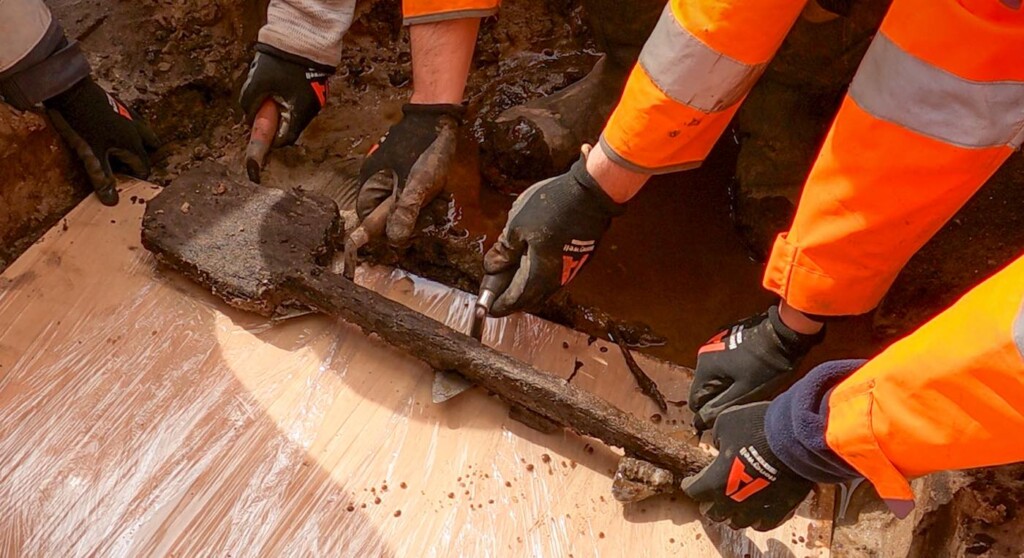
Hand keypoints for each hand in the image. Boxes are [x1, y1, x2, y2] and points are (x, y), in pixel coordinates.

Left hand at [44, 77, 157, 205]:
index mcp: (133, 143)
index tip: (123, 183)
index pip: (144, 166)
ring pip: (144, 130)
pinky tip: (115, 128)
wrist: (70, 89)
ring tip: (124, 149)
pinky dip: (129, 127)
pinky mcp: (118, 103)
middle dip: (144, 157)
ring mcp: (128, 114)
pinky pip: (132, 118)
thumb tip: (112, 202)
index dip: (136, 178)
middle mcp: (136, 129)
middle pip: (151, 145)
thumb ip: (102, 178)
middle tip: (127, 166)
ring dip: (140, 141)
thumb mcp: (91, 155)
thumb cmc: (82, 124)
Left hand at [239, 44, 332, 145]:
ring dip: (279, 106)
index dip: (270, 139)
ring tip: (269, 89)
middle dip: (274, 119)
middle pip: (289, 125)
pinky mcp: (316, 87)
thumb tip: (247, 117)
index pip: (285, 138)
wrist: (304, 36)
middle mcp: (312, 109)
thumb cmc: (281, 61)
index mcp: (300, 112)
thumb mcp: (258, 82)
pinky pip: (299, 99)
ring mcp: (316, 98)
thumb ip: (249, 103)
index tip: (258, 135)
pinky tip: (279, 82)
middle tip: (261, 107)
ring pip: (293, 111)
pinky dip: (287, 96)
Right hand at [356, 103, 460, 245]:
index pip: (367, 218)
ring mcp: (390, 171)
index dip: (383, 229)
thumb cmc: (424, 149)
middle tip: (424, 209)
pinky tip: (435, 185)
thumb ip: (404, 213)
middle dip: (405, 214)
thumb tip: (394, 240)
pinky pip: (411, 188)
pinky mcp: (405, 166)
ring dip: (417, 203)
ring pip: (400, 201)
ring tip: (433, 195)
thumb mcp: (416, 186)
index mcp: (370, 182)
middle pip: (385, 212)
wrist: (437, 114)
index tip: (404, 230)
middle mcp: (375, 177)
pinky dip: (423, 191)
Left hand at [481, 156, 623, 316]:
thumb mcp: (517, 226)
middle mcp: (556, 279)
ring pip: (543, 288)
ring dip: (526, 286)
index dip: (499, 304)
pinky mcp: (578, 259)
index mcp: (539, 275)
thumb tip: (492, 267)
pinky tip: (532, 260)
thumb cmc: (552, 208)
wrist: (590, 195)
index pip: (515, 300)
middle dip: (512, 298)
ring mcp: (570, 270)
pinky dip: (538, 275)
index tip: (487, 307)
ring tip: (511, 274)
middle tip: (497, 292)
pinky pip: (554, 276)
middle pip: (530, 298)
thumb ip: (503, 251)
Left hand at [681, 402, 813, 530]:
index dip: (690, 485)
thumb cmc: (756, 428)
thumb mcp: (725, 422)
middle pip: (714, 512)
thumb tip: (720, 445)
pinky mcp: (779, 511)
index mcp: (714, 481)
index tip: (689, 481)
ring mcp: (757, 509)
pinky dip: (756, 521)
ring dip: (732, 514)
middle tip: (709, 497)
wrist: (794, 438)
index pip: (694, 491)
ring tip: (732, 507)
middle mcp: (733, 501)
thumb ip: (717, 438)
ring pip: (738, 522)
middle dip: (709, 504)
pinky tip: (756, 515)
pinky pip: (763, 525)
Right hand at [689, 306, 822, 430]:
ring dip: (728, 385)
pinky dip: (733, 373)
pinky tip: (751, 372)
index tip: (728, 414)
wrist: (784, 333)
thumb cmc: (766, 365)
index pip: (695, 400)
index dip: (709, 412)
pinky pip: (724, 364)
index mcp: (705, 367)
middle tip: (743, 399)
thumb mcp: (744, 392)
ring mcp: (715, 345)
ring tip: (750, 385)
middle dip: (721, 397)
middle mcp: (704, 354)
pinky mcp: (727, 340)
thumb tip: (698, 422)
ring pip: (716, 376)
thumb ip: (719, 408)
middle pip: (706, 387)